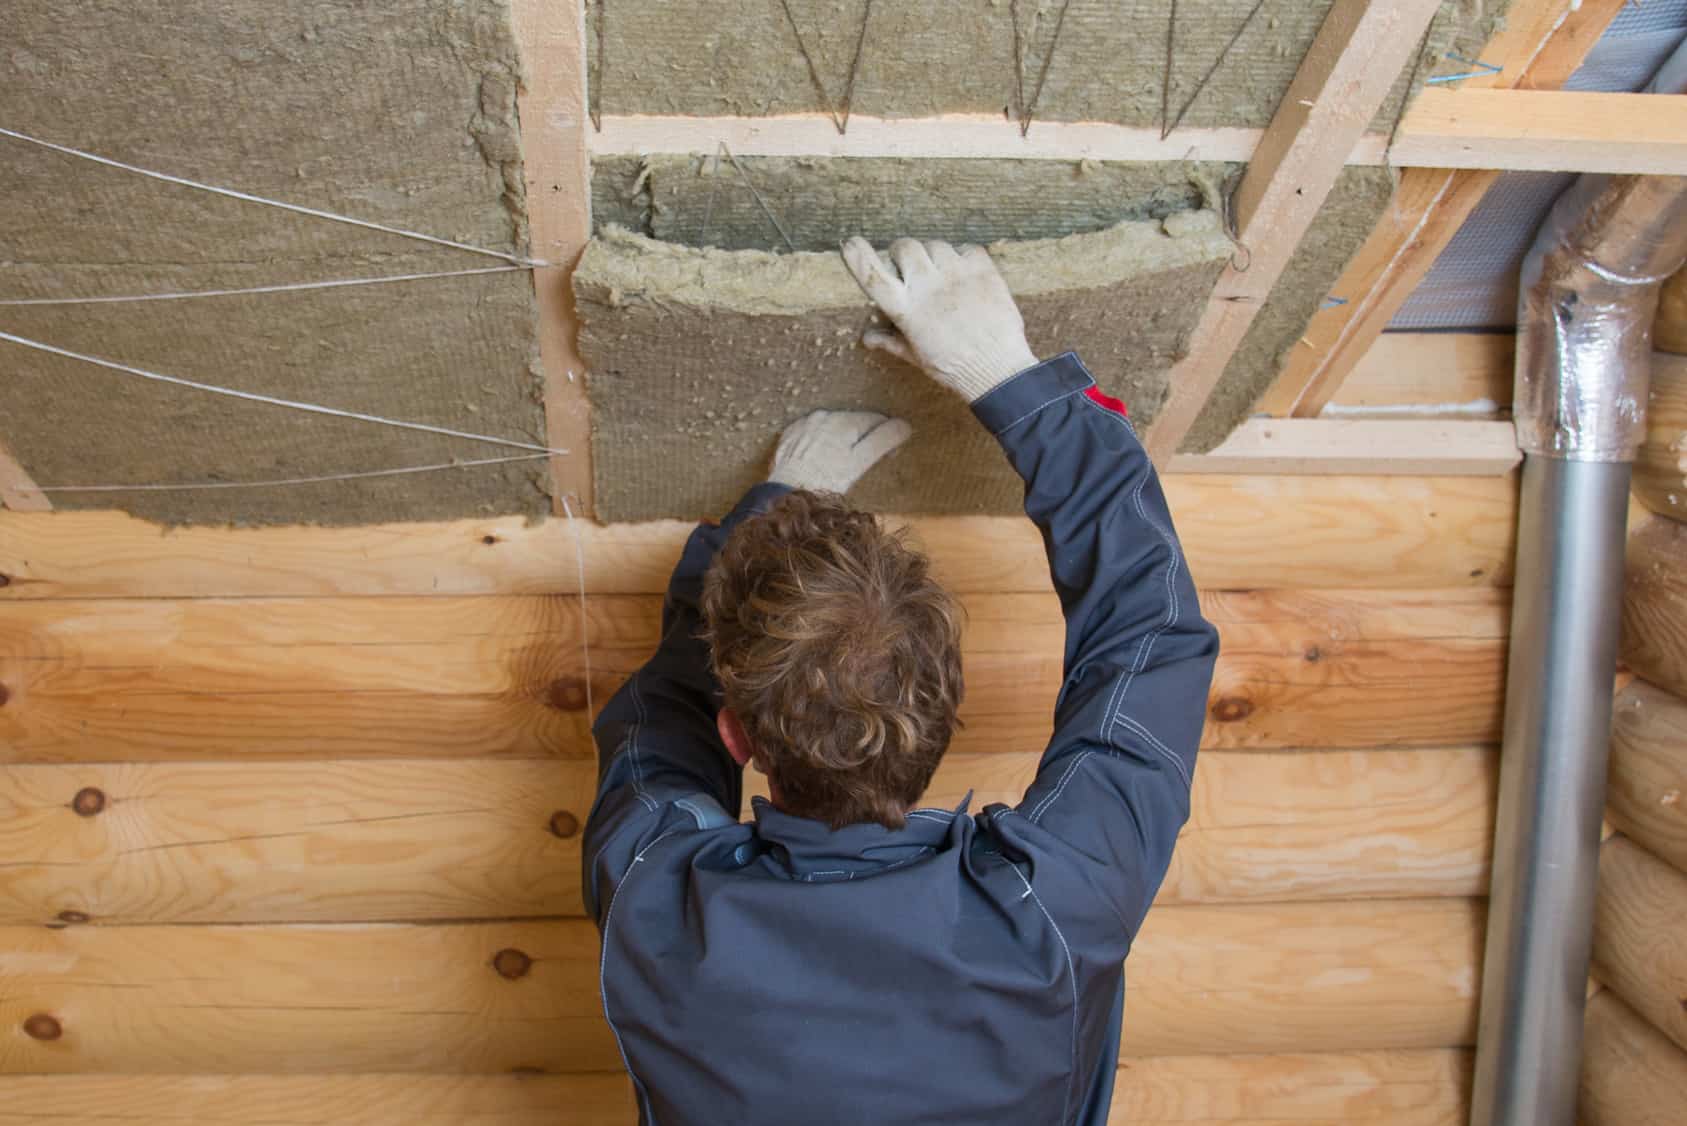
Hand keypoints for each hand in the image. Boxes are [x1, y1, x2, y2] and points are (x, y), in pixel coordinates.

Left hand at [767, 410, 911, 493]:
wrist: (786, 494)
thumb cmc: (826, 482)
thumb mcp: (859, 463)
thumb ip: (883, 440)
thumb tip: (904, 425)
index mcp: (845, 420)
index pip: (877, 421)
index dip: (888, 438)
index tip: (889, 457)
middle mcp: (824, 416)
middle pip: (855, 422)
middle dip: (864, 439)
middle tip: (864, 464)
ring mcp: (805, 424)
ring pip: (834, 427)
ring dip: (843, 440)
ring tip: (840, 464)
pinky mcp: (791, 435)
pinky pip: (813, 433)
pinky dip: (822, 443)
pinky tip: (821, 461)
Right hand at [841, 236, 1039, 401]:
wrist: (997, 369)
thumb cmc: (953, 367)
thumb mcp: (916, 356)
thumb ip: (889, 341)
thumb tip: (867, 338)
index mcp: (905, 309)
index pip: (872, 274)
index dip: (858, 256)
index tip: (850, 244)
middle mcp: (926, 286)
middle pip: (904, 247)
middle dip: (902, 253)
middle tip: (910, 269)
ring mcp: (955, 274)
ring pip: (935, 245)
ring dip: (933, 256)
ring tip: (941, 276)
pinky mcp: (982, 269)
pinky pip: (965, 248)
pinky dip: (962, 257)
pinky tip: (964, 276)